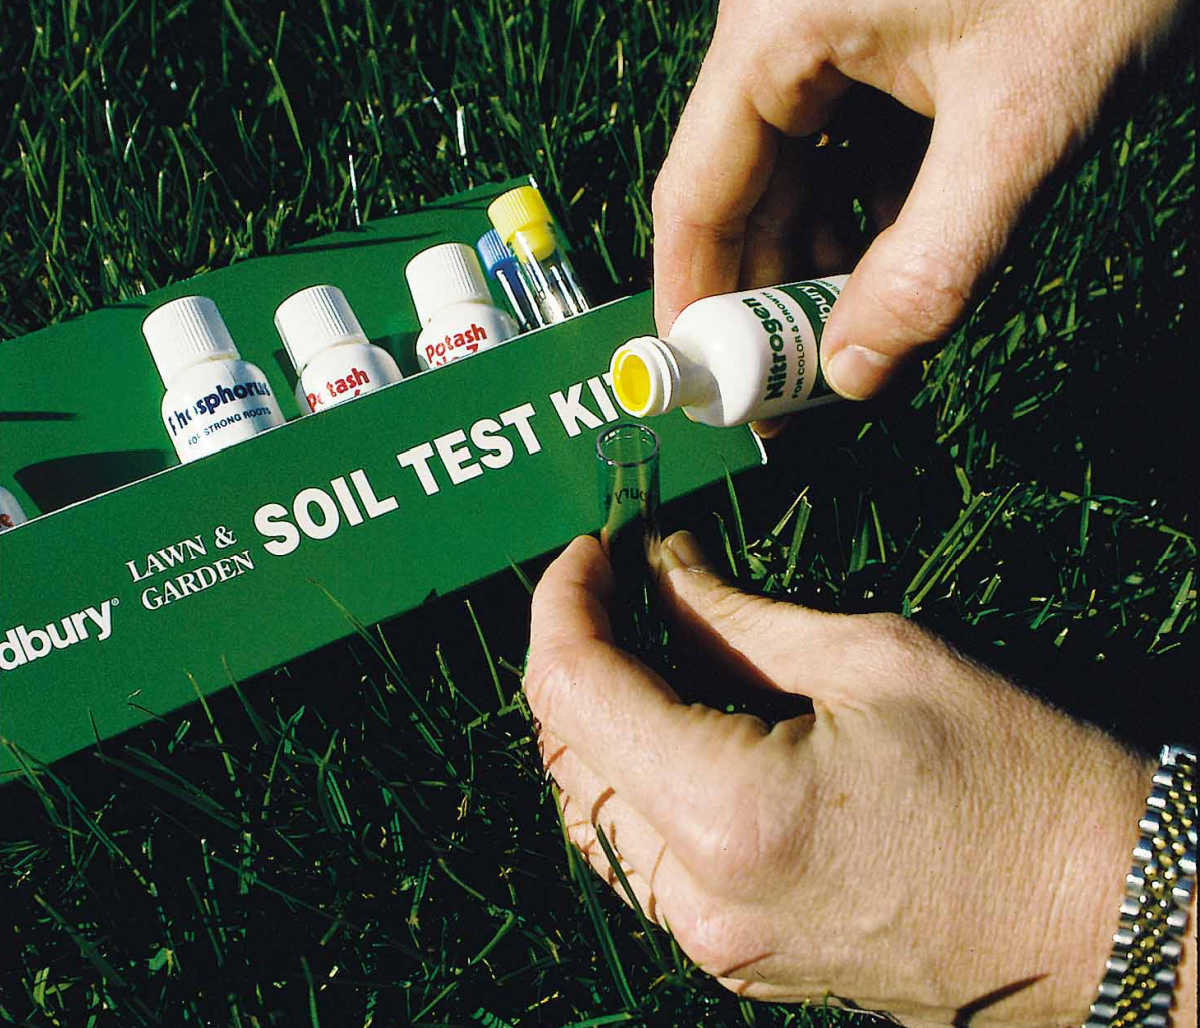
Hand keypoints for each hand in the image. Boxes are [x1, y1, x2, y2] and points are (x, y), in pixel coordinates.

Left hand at [524, 533, 1195, 1025]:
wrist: (1108, 916)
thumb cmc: (1018, 780)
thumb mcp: (874, 659)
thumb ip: (739, 617)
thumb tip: (662, 565)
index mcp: (728, 815)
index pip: (572, 692)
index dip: (561, 603)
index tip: (590, 548)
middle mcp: (700, 898)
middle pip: (566, 757)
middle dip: (575, 656)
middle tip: (621, 586)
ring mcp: (717, 942)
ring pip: (594, 816)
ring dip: (598, 722)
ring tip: (648, 645)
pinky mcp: (743, 956)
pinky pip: (645, 861)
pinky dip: (638, 781)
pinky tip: (680, 723)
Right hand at [651, 0, 1181, 401]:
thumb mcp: (1020, 124)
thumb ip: (934, 264)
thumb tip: (854, 375)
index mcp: (781, 26)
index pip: (697, 194)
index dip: (696, 302)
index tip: (704, 387)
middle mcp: (787, 27)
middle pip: (744, 193)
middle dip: (772, 296)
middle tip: (793, 392)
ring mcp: (837, 32)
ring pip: (801, 178)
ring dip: (827, 266)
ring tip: (858, 347)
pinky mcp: (887, 39)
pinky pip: (853, 150)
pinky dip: (875, 219)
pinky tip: (902, 277)